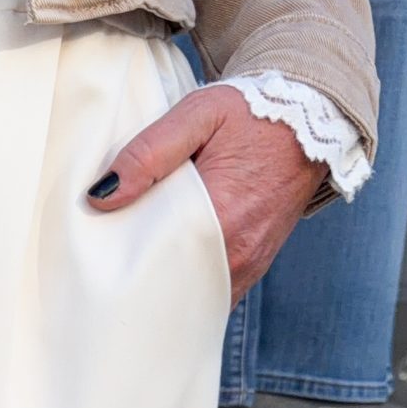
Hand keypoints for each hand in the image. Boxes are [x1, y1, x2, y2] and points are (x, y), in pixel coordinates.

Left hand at [86, 83, 324, 300]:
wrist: (311, 117)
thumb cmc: (251, 113)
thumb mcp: (197, 115)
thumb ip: (148, 153)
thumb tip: (101, 195)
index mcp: (220, 216)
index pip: (156, 264)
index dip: (122, 267)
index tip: (95, 262)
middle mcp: (238, 252)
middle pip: (171, 287)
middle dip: (138, 283)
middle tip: (105, 271)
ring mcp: (249, 264)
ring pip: (192, 294)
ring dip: (163, 287)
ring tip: (131, 273)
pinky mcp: (254, 265)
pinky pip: (213, 291)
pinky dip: (187, 286)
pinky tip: (163, 272)